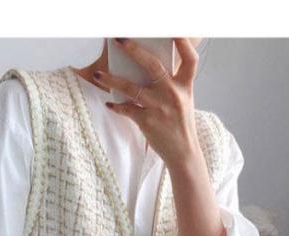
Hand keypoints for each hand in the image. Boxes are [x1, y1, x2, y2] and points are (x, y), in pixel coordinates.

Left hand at [95, 38, 201, 169]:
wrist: (183, 152)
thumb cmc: (180, 124)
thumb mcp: (183, 100)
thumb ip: (172, 83)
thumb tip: (150, 66)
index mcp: (185, 86)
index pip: (190, 59)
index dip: (183, 42)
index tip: (173, 30)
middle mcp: (173, 94)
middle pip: (153, 65)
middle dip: (134, 50)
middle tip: (119, 40)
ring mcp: (160, 107)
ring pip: (132, 88)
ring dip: (112, 80)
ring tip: (99, 74)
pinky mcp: (148, 121)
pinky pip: (127, 109)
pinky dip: (116, 106)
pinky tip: (109, 103)